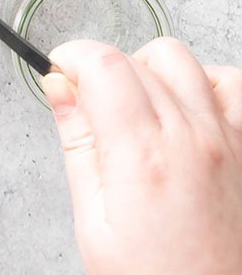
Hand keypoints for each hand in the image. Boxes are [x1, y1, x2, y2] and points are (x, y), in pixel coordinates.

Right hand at [44, 38, 241, 274]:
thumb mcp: (94, 223)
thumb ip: (77, 145)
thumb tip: (59, 90)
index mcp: (142, 155)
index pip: (101, 63)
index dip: (70, 59)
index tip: (59, 76)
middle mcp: (190, 138)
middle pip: (134, 59)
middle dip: (99, 72)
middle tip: (86, 107)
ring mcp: (228, 139)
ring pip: (182, 59)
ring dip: (150, 71)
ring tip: (135, 108)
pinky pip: (232, 84)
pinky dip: (204, 82)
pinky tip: (183, 109)